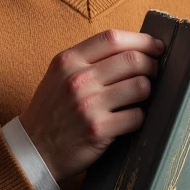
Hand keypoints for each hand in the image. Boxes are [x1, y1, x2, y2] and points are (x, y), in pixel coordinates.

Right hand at [19, 28, 164, 182]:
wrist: (33, 151)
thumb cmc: (52, 112)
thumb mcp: (59, 76)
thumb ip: (88, 60)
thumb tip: (134, 49)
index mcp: (68, 61)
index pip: (112, 38)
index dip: (142, 40)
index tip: (156, 46)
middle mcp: (77, 79)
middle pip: (132, 60)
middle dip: (152, 65)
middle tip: (154, 72)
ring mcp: (88, 105)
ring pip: (140, 86)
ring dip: (147, 91)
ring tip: (140, 97)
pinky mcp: (98, 130)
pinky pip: (136, 116)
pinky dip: (138, 117)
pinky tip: (129, 119)